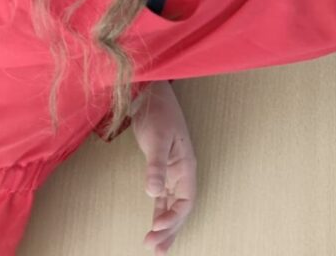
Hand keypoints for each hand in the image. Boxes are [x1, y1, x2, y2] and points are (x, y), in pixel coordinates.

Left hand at [132, 81, 196, 253]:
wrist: (150, 95)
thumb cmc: (158, 113)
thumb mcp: (157, 138)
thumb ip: (155, 165)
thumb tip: (153, 193)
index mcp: (186, 165)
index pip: (185, 200)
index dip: (174, 217)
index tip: (155, 228)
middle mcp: (181, 172)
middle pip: (180, 208)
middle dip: (170, 229)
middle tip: (154, 249)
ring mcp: (172, 172)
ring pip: (171, 206)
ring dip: (166, 226)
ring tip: (157, 249)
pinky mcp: (160, 170)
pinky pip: (163, 198)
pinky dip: (159, 214)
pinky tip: (154, 227)